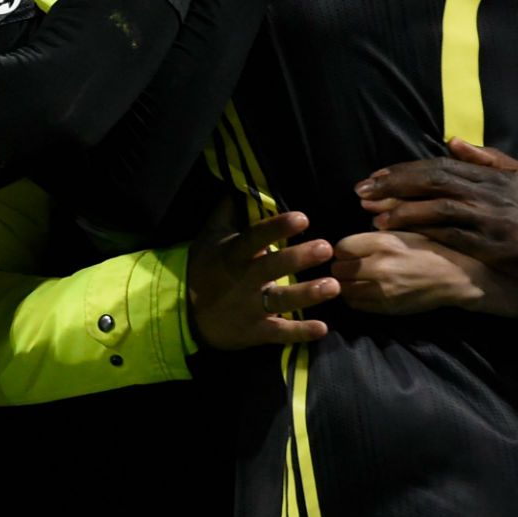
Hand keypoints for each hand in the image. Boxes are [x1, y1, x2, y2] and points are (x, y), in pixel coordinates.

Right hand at [187, 210, 337, 349]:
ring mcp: (249, 307)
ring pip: (280, 300)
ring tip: (333, 286)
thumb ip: (227, 213)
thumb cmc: (203, 269)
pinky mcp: (254, 331)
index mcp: (233, 254)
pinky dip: (300, 332)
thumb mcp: (209, 238)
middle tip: (326, 247)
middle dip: (298, 258)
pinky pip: (279, 332)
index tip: (302, 218)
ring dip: (306, 294)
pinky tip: (322, 328)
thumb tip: (242, 184)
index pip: (255, 237)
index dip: (277, 228)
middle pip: (271, 267)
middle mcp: (242, 280)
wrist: (184, 313)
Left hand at [332, 230, 517, 316]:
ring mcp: (382, 290)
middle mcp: (379, 266)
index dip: (343, 249)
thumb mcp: (408, 227)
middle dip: (341, 267)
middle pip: (338, 269)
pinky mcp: (387, 307)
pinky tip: (364, 291)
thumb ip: (382, 220)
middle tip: (351, 266)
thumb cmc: (434, 247)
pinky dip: (355, 298)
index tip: (350, 250)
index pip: (340, 247)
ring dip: (346, 284)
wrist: (459, 276)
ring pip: (344, 289)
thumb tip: (361, 206)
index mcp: (382, 242)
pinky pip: (357, 305)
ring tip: (356, 279)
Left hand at [355, 138, 517, 286]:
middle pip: (431, 180)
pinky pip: (448, 235)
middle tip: (361, 190)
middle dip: (393, 184)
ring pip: (436, 206)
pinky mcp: (492, 246)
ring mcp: (490, 219)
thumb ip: (488, 158)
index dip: (404, 170)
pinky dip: (419, 231)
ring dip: (399, 208)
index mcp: (494, 175)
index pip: (440, 165)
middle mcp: (489, 193)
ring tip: (370, 211)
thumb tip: (452, 140)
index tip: (376, 176)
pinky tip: (396, 231)